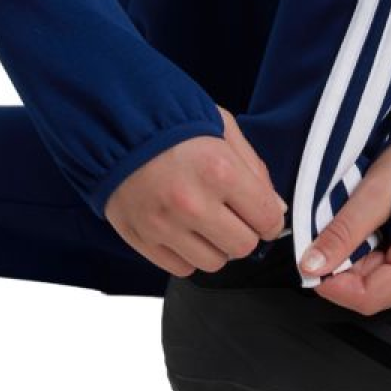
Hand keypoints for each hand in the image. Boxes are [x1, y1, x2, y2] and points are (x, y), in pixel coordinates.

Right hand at [104, 105, 286, 277]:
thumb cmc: (172, 121)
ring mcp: (164, 225)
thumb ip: (254, 167)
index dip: (268, 216)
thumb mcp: (220, 125)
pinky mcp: (142, 239)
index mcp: (218, 169)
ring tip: (203, 218)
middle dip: (244, 231)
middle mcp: (192, 203)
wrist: (113, 125)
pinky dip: (187, 253)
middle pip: (243, 247)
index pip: (267, 219)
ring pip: (214, 262)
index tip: (259, 211)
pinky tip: (182, 227)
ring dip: (216, 244)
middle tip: (230, 212)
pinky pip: (182, 268)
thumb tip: (277, 209)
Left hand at [297, 137, 390, 314]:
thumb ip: (343, 232)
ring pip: (378, 279)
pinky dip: (372, 248)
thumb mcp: (377, 192)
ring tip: (358, 219)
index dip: (331, 283)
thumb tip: (312, 264)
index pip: (368, 298)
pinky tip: (373, 224)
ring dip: (357, 254)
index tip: (307, 263)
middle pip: (373, 289)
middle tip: (332, 227)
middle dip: (344, 262)